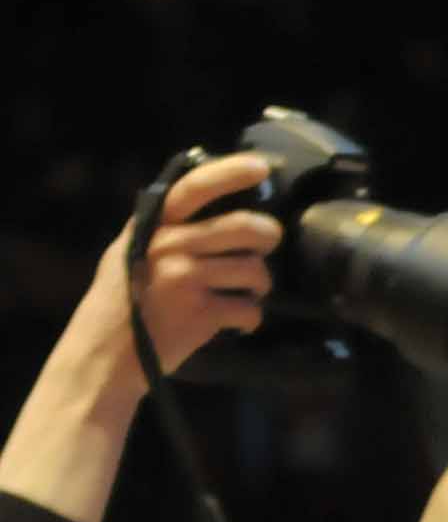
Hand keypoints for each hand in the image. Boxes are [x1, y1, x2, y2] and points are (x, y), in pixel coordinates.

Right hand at [0, 153, 281, 521]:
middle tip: (266, 244)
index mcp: (151, 226)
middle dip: (267, 237)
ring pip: (255, 270)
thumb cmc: (122, 303)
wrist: (106, 355)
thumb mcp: (129, 253)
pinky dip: (250, 319)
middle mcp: (169, 246)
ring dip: (259, 285)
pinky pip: (250, 309)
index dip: (231, 173)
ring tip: (244, 294)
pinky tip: (236, 323)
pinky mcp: (202, 313)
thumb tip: (208, 206)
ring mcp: (186, 278)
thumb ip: (162, 229)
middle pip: (244, 228)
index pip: (194, 188)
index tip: (262, 167)